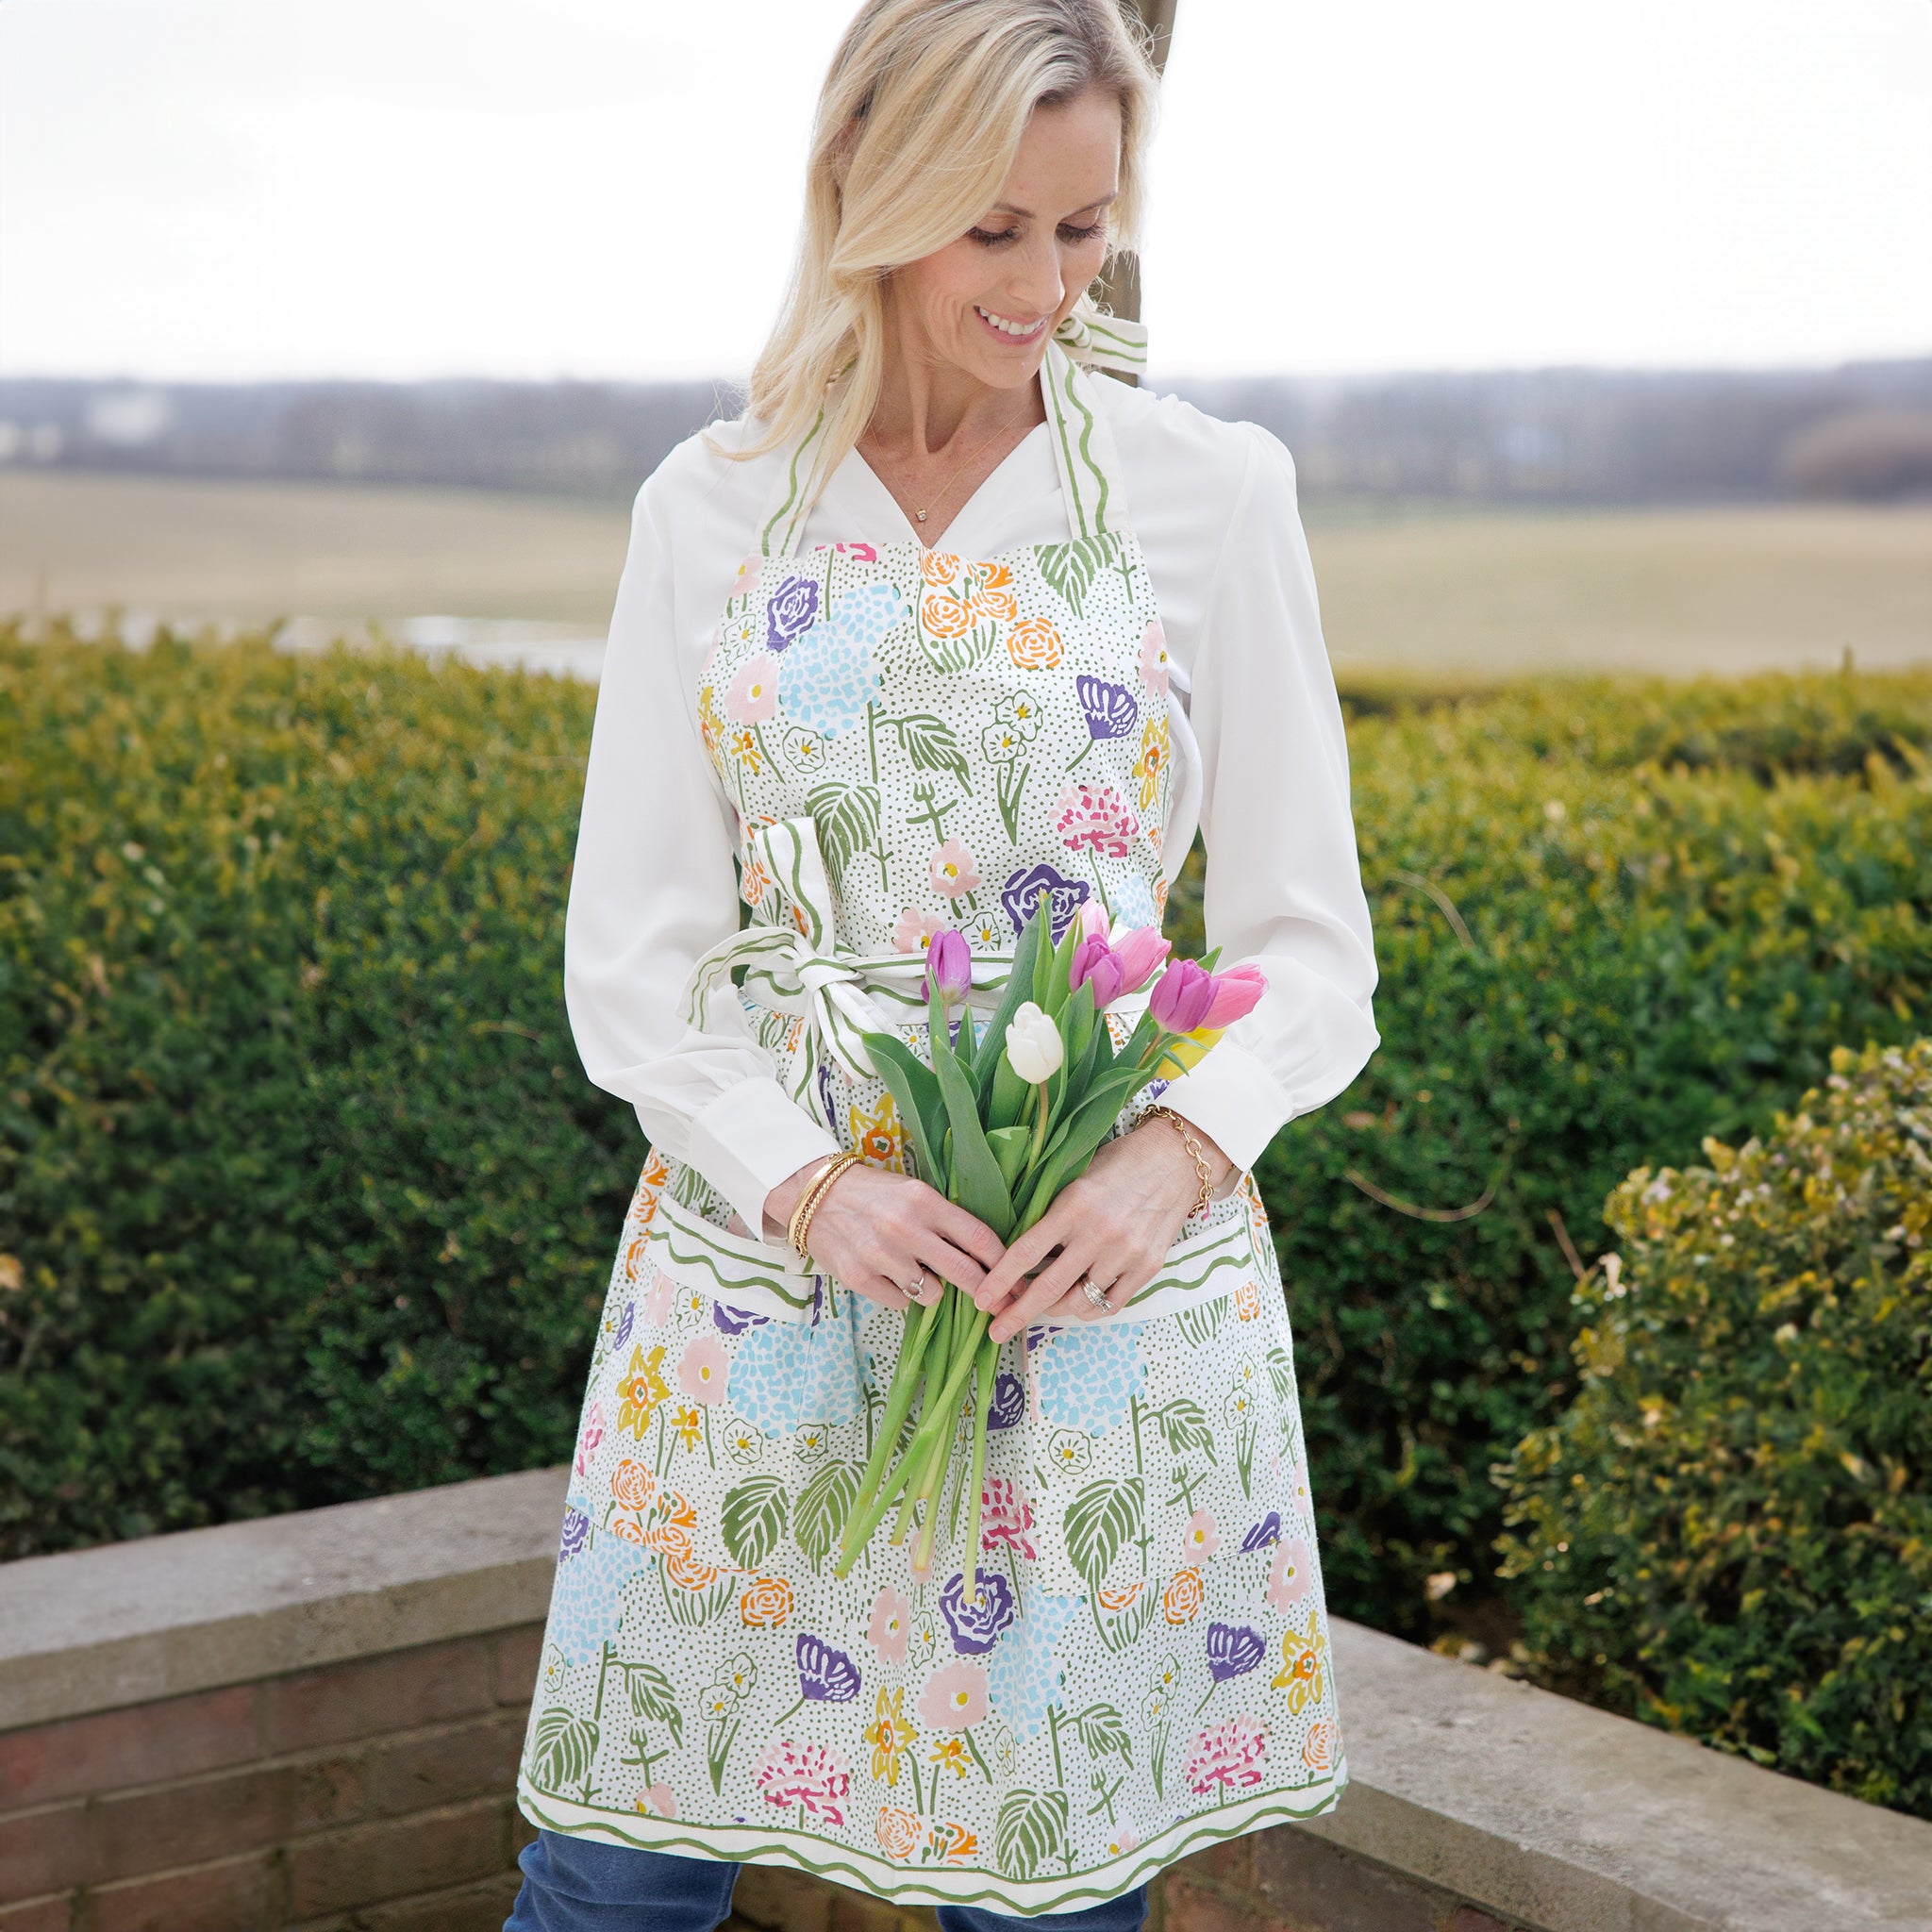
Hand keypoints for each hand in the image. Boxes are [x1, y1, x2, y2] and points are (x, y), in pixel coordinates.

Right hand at [763, 1160, 1005, 1312]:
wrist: (814, 1196)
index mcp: (925, 1202)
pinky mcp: (860, 1278)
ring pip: (931, 1294)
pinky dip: (899, 1293)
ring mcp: (882, 1256)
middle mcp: (906, 1229)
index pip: (979, 1238)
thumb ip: (946, 1220)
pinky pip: (900, 1303)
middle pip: (965, 1273)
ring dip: (930, 1288)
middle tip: (998, 1304)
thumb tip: (985, 1256)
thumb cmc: (874, 1194)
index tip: (1018, 1279)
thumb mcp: (914, 1193)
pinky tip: (887, 1273)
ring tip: (912, 1268)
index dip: (1005, 1263)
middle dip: (987, 1293)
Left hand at [972, 1118, 1231, 1342]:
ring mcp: (1127, 1253)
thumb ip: (1053, 1212)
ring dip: (1054, 1309)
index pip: (1027, 1252)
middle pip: (1049, 1288)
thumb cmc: (1120, 1162)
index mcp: (1075, 1205)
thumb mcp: (1078, 1177)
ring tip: (1042, 1307)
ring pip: (1079, 1301)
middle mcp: (1100, 1233)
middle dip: (1018, 1313)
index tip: (981, 1299)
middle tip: (997, 1330)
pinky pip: (1110, 1304)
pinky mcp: (1149, 1267)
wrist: (1177, 1159)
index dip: (1000, 1279)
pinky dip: (1089, 1309)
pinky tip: (1077, 1303)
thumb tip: (1018, 1251)